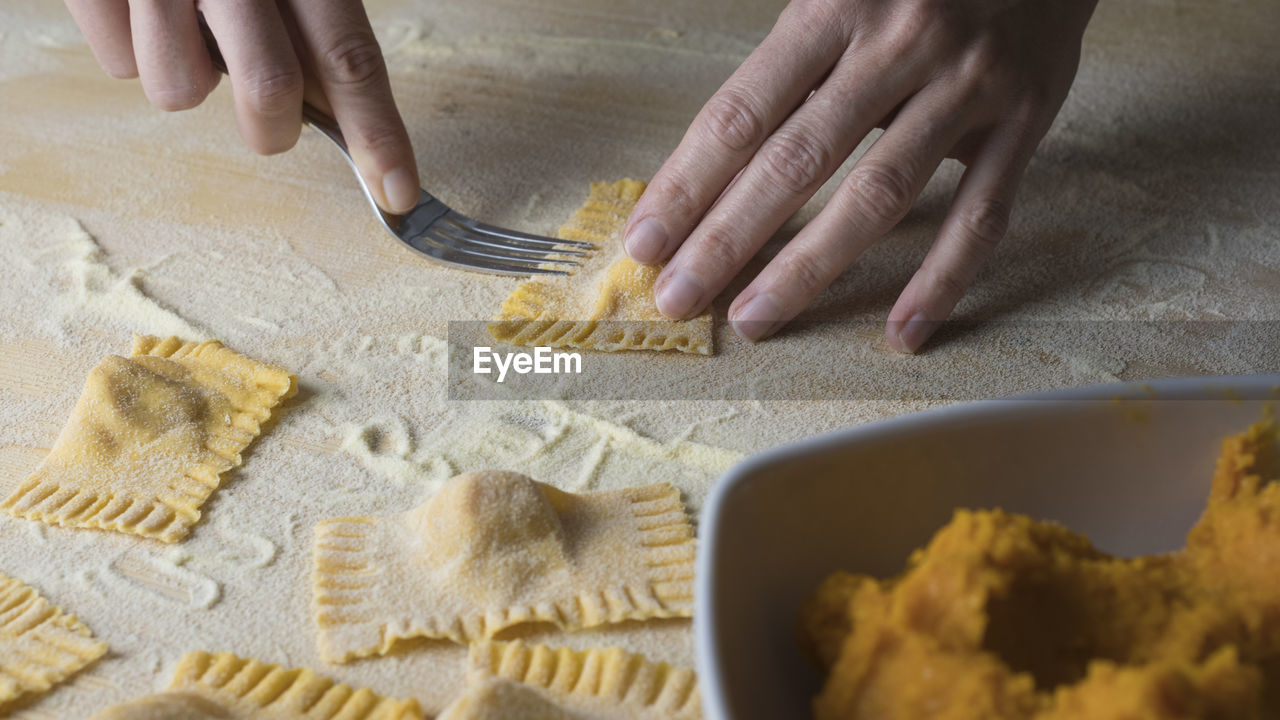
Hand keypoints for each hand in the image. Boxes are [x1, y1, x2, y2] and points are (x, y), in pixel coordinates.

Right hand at [65, 0, 419, 213]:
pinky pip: (119, 63)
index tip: (397, 192)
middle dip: (272, 128)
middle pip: (269, 89)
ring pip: (179, 92)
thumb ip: (314, 33)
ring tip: (187, 23)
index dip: (377, 132)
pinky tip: (141, 6)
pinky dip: (132, 45)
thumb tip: (345, 120)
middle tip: (267, 117)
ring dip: (188, 75)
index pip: (349, 57)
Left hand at [623, 0, 1096, 351]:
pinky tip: (901, 332)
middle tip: (678, 298)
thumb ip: (788, 69)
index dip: (688, 184)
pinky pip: (982, 213)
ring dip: (810, 267)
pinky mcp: (1025, 117)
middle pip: (796, 160)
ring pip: (879, 195)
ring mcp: (966, 84)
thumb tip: (711, 168)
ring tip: (755, 319)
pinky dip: (942, 279)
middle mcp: (898, 43)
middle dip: (727, 239)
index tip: (646, 243)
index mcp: (833, 5)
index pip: (742, 113)